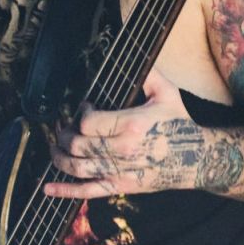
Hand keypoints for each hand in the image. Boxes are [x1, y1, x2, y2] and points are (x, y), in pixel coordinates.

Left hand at [44, 66, 204, 198]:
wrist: (196, 160)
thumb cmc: (179, 124)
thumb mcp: (167, 93)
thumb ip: (148, 73)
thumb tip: (135, 52)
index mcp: (133, 125)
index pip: (88, 122)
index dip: (80, 113)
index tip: (84, 106)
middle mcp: (124, 151)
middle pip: (77, 144)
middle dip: (64, 133)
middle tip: (63, 126)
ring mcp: (121, 172)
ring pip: (76, 168)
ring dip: (58, 157)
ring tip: (54, 147)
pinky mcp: (121, 187)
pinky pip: (87, 192)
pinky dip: (64, 191)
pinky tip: (47, 189)